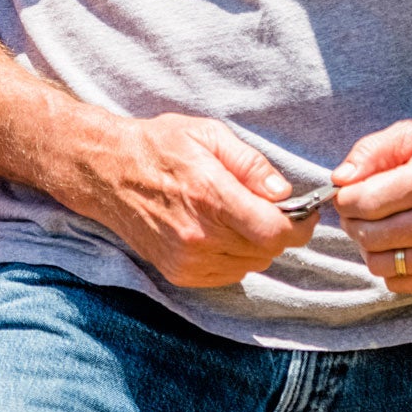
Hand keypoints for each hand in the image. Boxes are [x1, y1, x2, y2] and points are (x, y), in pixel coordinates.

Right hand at [85, 114, 317, 288]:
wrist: (107, 172)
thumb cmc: (159, 146)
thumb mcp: (207, 135)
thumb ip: (250, 164)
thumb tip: (283, 192)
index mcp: (211, 196)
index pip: (274, 231)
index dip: (299, 225)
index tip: (304, 212)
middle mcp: (200, 235)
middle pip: (267, 251)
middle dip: (277, 231)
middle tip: (269, 208)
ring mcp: (187, 259)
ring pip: (250, 266)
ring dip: (256, 245)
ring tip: (240, 216)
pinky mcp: (178, 273)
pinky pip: (228, 276)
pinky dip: (235, 257)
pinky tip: (221, 232)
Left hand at [331, 119, 411, 295]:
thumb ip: (371, 151)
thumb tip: (339, 179)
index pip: (365, 202)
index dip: (344, 198)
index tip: (346, 192)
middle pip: (369, 236)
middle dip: (352, 221)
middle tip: (357, 209)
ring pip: (380, 263)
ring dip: (368, 245)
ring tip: (377, 225)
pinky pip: (399, 282)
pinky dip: (389, 265)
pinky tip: (398, 242)